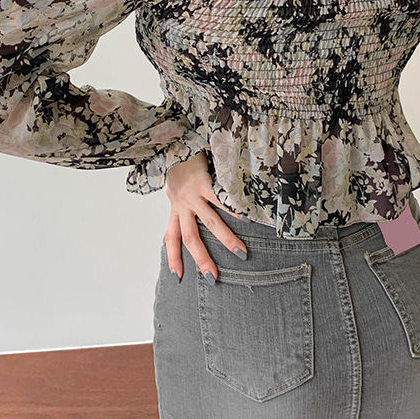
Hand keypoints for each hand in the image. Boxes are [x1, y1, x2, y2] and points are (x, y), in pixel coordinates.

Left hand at [164, 151, 247, 281]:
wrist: (177, 140)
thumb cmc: (181, 163)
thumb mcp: (176, 185)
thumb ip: (181, 199)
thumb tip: (183, 207)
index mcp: (175, 207)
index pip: (171, 237)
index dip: (173, 257)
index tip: (176, 277)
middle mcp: (182, 204)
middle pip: (190, 237)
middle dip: (202, 259)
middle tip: (213, 278)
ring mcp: (193, 194)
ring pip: (210, 223)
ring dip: (226, 240)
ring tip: (241, 253)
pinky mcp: (204, 182)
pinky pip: (221, 200)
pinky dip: (235, 211)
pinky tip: (248, 220)